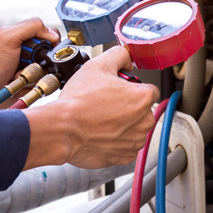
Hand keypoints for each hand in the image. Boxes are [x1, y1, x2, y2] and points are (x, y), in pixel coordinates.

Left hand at [0, 18, 59, 110]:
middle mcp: (27, 52)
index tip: (43, 50)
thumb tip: (53, 34)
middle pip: (51, 55)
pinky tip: (19, 85)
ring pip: (49, 71)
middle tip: (25, 64)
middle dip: (42, 62)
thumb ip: (31, 27)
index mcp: (23, 37)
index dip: (50, 43)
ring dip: (36, 75)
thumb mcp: (8, 37)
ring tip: (18, 76)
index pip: (49, 35)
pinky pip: (42, 85)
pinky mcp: (29, 84)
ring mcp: (29, 69)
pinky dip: (34, 86)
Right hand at [22, 47, 159, 169]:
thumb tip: (126, 58)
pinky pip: (125, 145)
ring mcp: (134, 141)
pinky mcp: (124, 156)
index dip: (133, 87)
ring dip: (122, 124)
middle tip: (106, 103)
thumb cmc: (79, 102)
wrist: (62, 130)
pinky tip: (100, 132)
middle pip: (142, 110)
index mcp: (143, 98)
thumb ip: (119, 56)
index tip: (119, 89)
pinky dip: (115, 141)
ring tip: (100, 118)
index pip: (149, 89)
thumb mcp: (98, 65)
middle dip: (128, 106)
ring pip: (134, 128)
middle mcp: (144, 122)